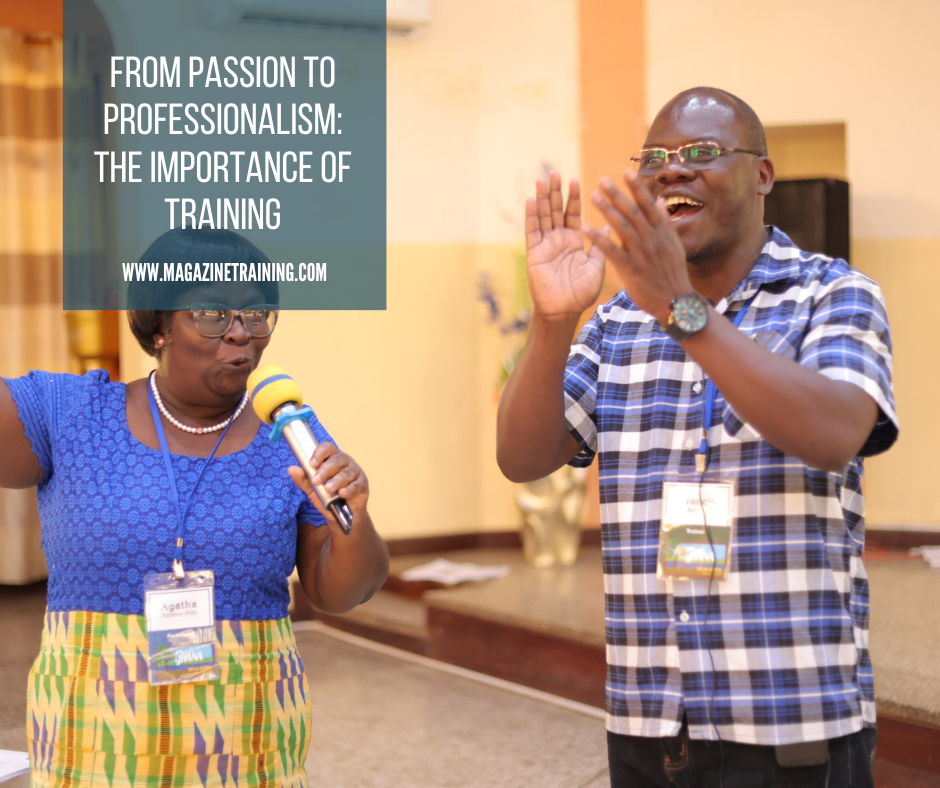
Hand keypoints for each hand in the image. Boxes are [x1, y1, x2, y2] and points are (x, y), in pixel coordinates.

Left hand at [288, 443, 368, 528]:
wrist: (342, 516)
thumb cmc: (328, 497)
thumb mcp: (312, 489)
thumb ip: (303, 479)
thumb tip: (291, 469)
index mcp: (332, 458)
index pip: (327, 448)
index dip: (320, 453)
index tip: (312, 463)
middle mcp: (345, 462)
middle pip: (337, 460)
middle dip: (325, 470)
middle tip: (316, 481)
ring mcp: (355, 472)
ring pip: (347, 473)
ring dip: (336, 481)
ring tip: (328, 489)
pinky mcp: (363, 484)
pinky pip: (356, 485)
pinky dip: (348, 489)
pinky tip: (342, 494)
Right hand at [525, 171, 606, 321]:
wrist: (565, 310)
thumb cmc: (582, 292)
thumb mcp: (597, 266)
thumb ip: (600, 246)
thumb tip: (608, 227)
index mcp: (573, 241)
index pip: (572, 214)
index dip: (572, 198)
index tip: (574, 180)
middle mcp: (558, 240)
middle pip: (555, 210)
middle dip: (555, 191)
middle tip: (554, 172)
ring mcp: (545, 245)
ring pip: (543, 216)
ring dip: (542, 198)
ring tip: (542, 180)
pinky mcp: (534, 253)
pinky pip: (532, 231)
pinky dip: (532, 216)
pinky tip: (532, 200)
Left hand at [583, 172, 691, 322]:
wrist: (676, 302)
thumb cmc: (673, 274)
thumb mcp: (675, 246)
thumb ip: (666, 223)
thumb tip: (659, 201)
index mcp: (663, 232)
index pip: (648, 205)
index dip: (637, 188)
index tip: (626, 171)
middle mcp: (652, 239)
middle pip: (633, 212)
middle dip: (617, 194)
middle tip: (602, 180)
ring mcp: (641, 253)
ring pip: (622, 227)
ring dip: (607, 209)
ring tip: (593, 196)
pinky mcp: (630, 269)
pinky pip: (612, 251)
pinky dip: (598, 238)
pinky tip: (585, 228)